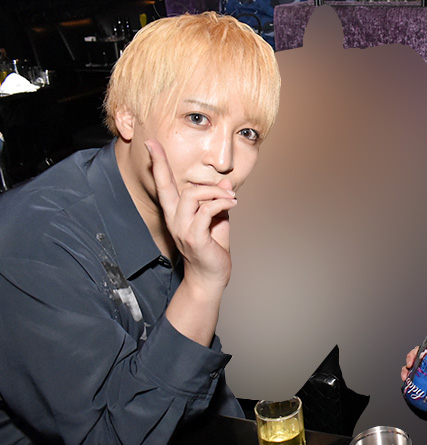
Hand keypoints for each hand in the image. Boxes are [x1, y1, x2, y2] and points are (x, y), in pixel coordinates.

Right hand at [146, 139, 237, 291]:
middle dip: (176, 169)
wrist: (211, 277)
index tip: (151, 143)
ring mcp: (182, 229)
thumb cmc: (213, 250)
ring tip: (231, 199)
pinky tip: (232, 204)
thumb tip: (226, 182)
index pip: (163, 185)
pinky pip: (206, 211)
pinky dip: (221, 204)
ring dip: (215, 193)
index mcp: (176, 214)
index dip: (157, 163)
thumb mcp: (218, 220)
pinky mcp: (194, 238)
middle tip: (213, 177)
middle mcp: (174, 220)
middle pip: (170, 187)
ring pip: (191, 195)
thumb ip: (219, 201)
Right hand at [400, 346, 426, 412]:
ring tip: (405, 378)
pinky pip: (419, 386)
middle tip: (408, 366)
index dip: (420, 350)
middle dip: (410, 360)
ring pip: (416, 371)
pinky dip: (412, 387)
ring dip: (407, 372)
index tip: (416, 355)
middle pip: (420, 359)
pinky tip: (408, 388)